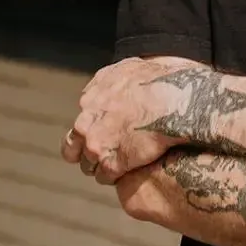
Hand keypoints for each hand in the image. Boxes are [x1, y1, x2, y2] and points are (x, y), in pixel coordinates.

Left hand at [62, 56, 183, 180]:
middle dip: (85, 152)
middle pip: (72, 147)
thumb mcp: (127, 67)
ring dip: (100, 166)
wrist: (173, 102)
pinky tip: (126, 173)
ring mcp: (96, 146)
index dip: (91, 129)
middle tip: (102, 154)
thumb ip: (109, 81)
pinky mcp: (111, 165)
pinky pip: (104, 177)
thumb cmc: (158, 81)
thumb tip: (108, 84)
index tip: (103, 133)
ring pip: (88, 165)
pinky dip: (114, 177)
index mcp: (90, 100)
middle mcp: (86, 123)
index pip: (80, 122)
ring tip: (118, 166)